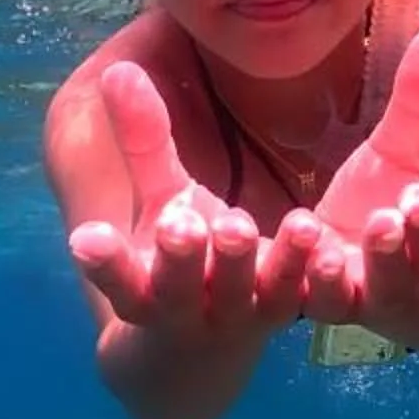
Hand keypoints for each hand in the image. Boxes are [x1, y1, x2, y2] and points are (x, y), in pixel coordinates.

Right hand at [69, 60, 353, 341]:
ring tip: (298, 224)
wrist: (208, 347)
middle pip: (184, 290)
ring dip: (278, 262)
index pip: (118, 280)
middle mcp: (192, 309)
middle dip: (183, 260)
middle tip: (188, 227)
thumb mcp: (160, 204)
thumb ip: (144, 143)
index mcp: (146, 289)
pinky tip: (332, 242)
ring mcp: (247, 316)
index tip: (86, 241)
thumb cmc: (179, 259)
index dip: (104, 264)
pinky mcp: (296, 310)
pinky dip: (320, 272)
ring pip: (260, 295)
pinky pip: (312, 297)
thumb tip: (120, 70)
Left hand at [314, 25, 418, 335]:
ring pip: (385, 289)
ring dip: (382, 260)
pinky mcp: (329, 306)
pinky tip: (305, 234)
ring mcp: (378, 300)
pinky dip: (315, 276)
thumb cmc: (392, 205)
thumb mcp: (401, 152)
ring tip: (376, 223)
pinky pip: (323, 299)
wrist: (354, 276)